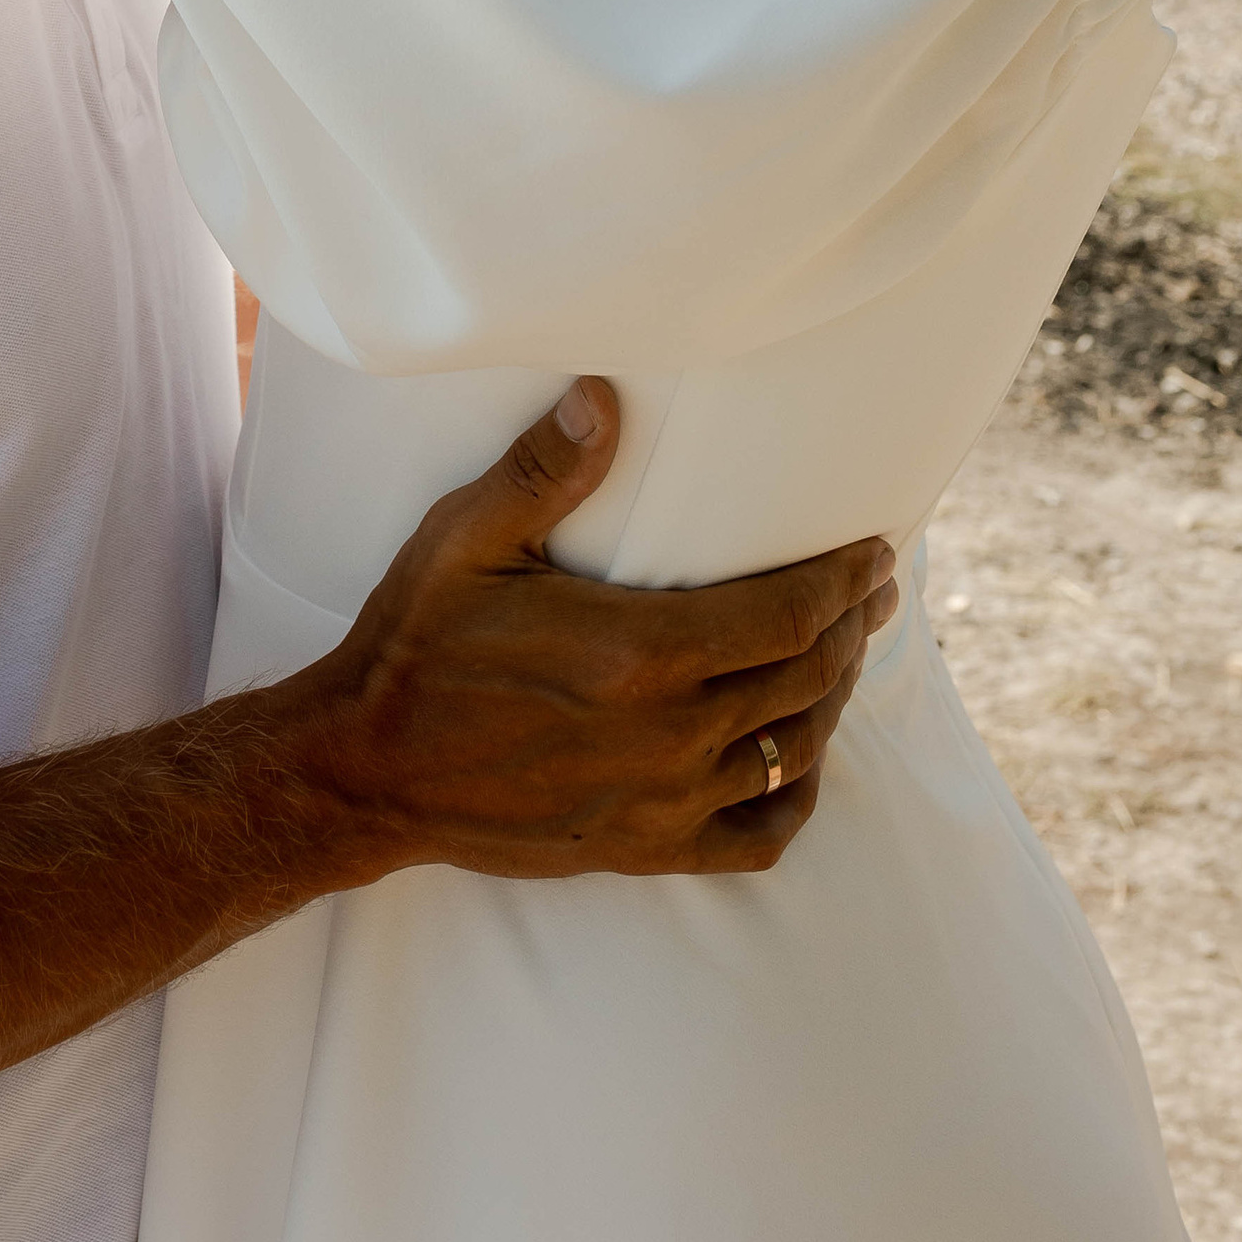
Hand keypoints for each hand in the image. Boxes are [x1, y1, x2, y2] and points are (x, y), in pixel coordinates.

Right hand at [293, 381, 895, 880]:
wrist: (367, 770)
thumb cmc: (415, 643)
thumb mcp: (465, 540)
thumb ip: (545, 469)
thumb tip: (605, 393)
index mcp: (639, 654)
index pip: (787, 614)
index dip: (843, 580)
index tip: (875, 549)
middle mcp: (668, 736)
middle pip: (806, 678)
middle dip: (852, 627)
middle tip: (874, 588)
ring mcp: (662, 802)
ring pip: (794, 751)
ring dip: (834, 698)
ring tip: (846, 651)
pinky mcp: (644, 848)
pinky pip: (759, 836)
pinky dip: (796, 794)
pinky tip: (800, 757)